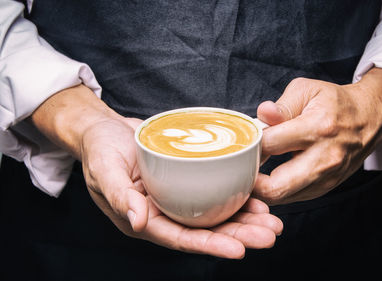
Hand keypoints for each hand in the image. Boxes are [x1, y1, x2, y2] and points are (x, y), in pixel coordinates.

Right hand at [32, 85, 282, 258]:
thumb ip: (119, 196)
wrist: (105, 130)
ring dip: (244, 219)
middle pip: (205, 230)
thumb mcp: (105, 171)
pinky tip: (256, 196)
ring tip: (272, 221)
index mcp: (145, 219)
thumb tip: (138, 222)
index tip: (240, 250)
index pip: (181, 238)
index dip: (210, 245)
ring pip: (214, 214)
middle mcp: (164, 212)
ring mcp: (176, 197)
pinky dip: (235, 195)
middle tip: (270, 234)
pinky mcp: (185, 180)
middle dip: (239, 235)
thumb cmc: (100, 151)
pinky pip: (212, 191)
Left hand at [254, 68, 381, 204]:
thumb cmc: (334, 103)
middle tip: (239, 170)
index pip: (269, 145)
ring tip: (251, 174)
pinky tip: (269, 178)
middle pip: (275, 187)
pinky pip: (293, 198)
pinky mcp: (327, 187)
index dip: (249, 145)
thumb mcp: (307, 91)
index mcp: (317, 128)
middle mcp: (324, 157)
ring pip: (282, 198)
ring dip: (261, 190)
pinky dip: (277, 191)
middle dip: (250, 182)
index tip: (242, 143)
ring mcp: (327, 177)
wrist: (369, 119)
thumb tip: (261, 114)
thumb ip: (281, 105)